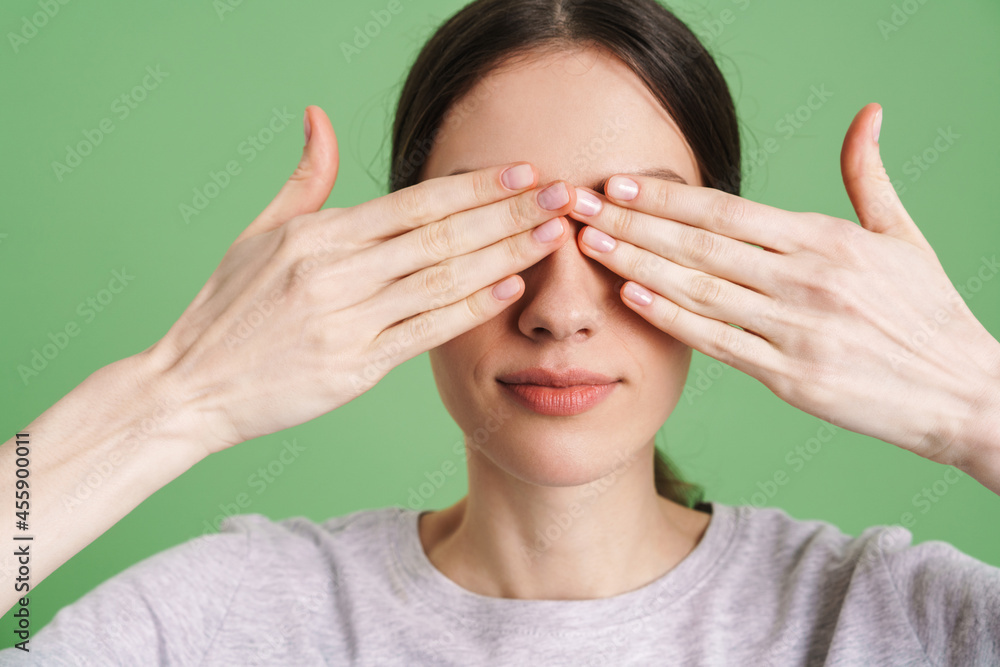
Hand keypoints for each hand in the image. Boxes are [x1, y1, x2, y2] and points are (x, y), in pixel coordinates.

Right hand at [145, 106, 577, 453]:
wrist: (191, 387)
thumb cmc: (228, 309)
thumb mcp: (259, 232)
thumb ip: (304, 178)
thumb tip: (319, 117)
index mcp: (316, 234)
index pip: (414, 202)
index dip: (474, 187)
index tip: (522, 173)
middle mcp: (334, 271)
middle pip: (439, 235)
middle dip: (507, 212)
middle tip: (561, 196)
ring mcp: (345, 320)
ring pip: (440, 279)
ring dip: (503, 255)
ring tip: (551, 235)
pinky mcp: (352, 367)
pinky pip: (423, 331)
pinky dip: (468, 308)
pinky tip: (509, 288)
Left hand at [567, 103, 999, 468]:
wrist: (963, 394)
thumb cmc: (927, 312)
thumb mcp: (903, 236)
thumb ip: (868, 176)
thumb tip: (868, 113)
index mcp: (827, 242)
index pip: (729, 211)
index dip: (668, 196)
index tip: (619, 183)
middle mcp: (806, 282)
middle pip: (701, 246)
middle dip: (633, 223)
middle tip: (579, 207)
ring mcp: (795, 331)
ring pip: (699, 290)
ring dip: (638, 265)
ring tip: (590, 245)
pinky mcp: (790, 377)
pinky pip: (718, 343)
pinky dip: (672, 319)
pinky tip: (633, 297)